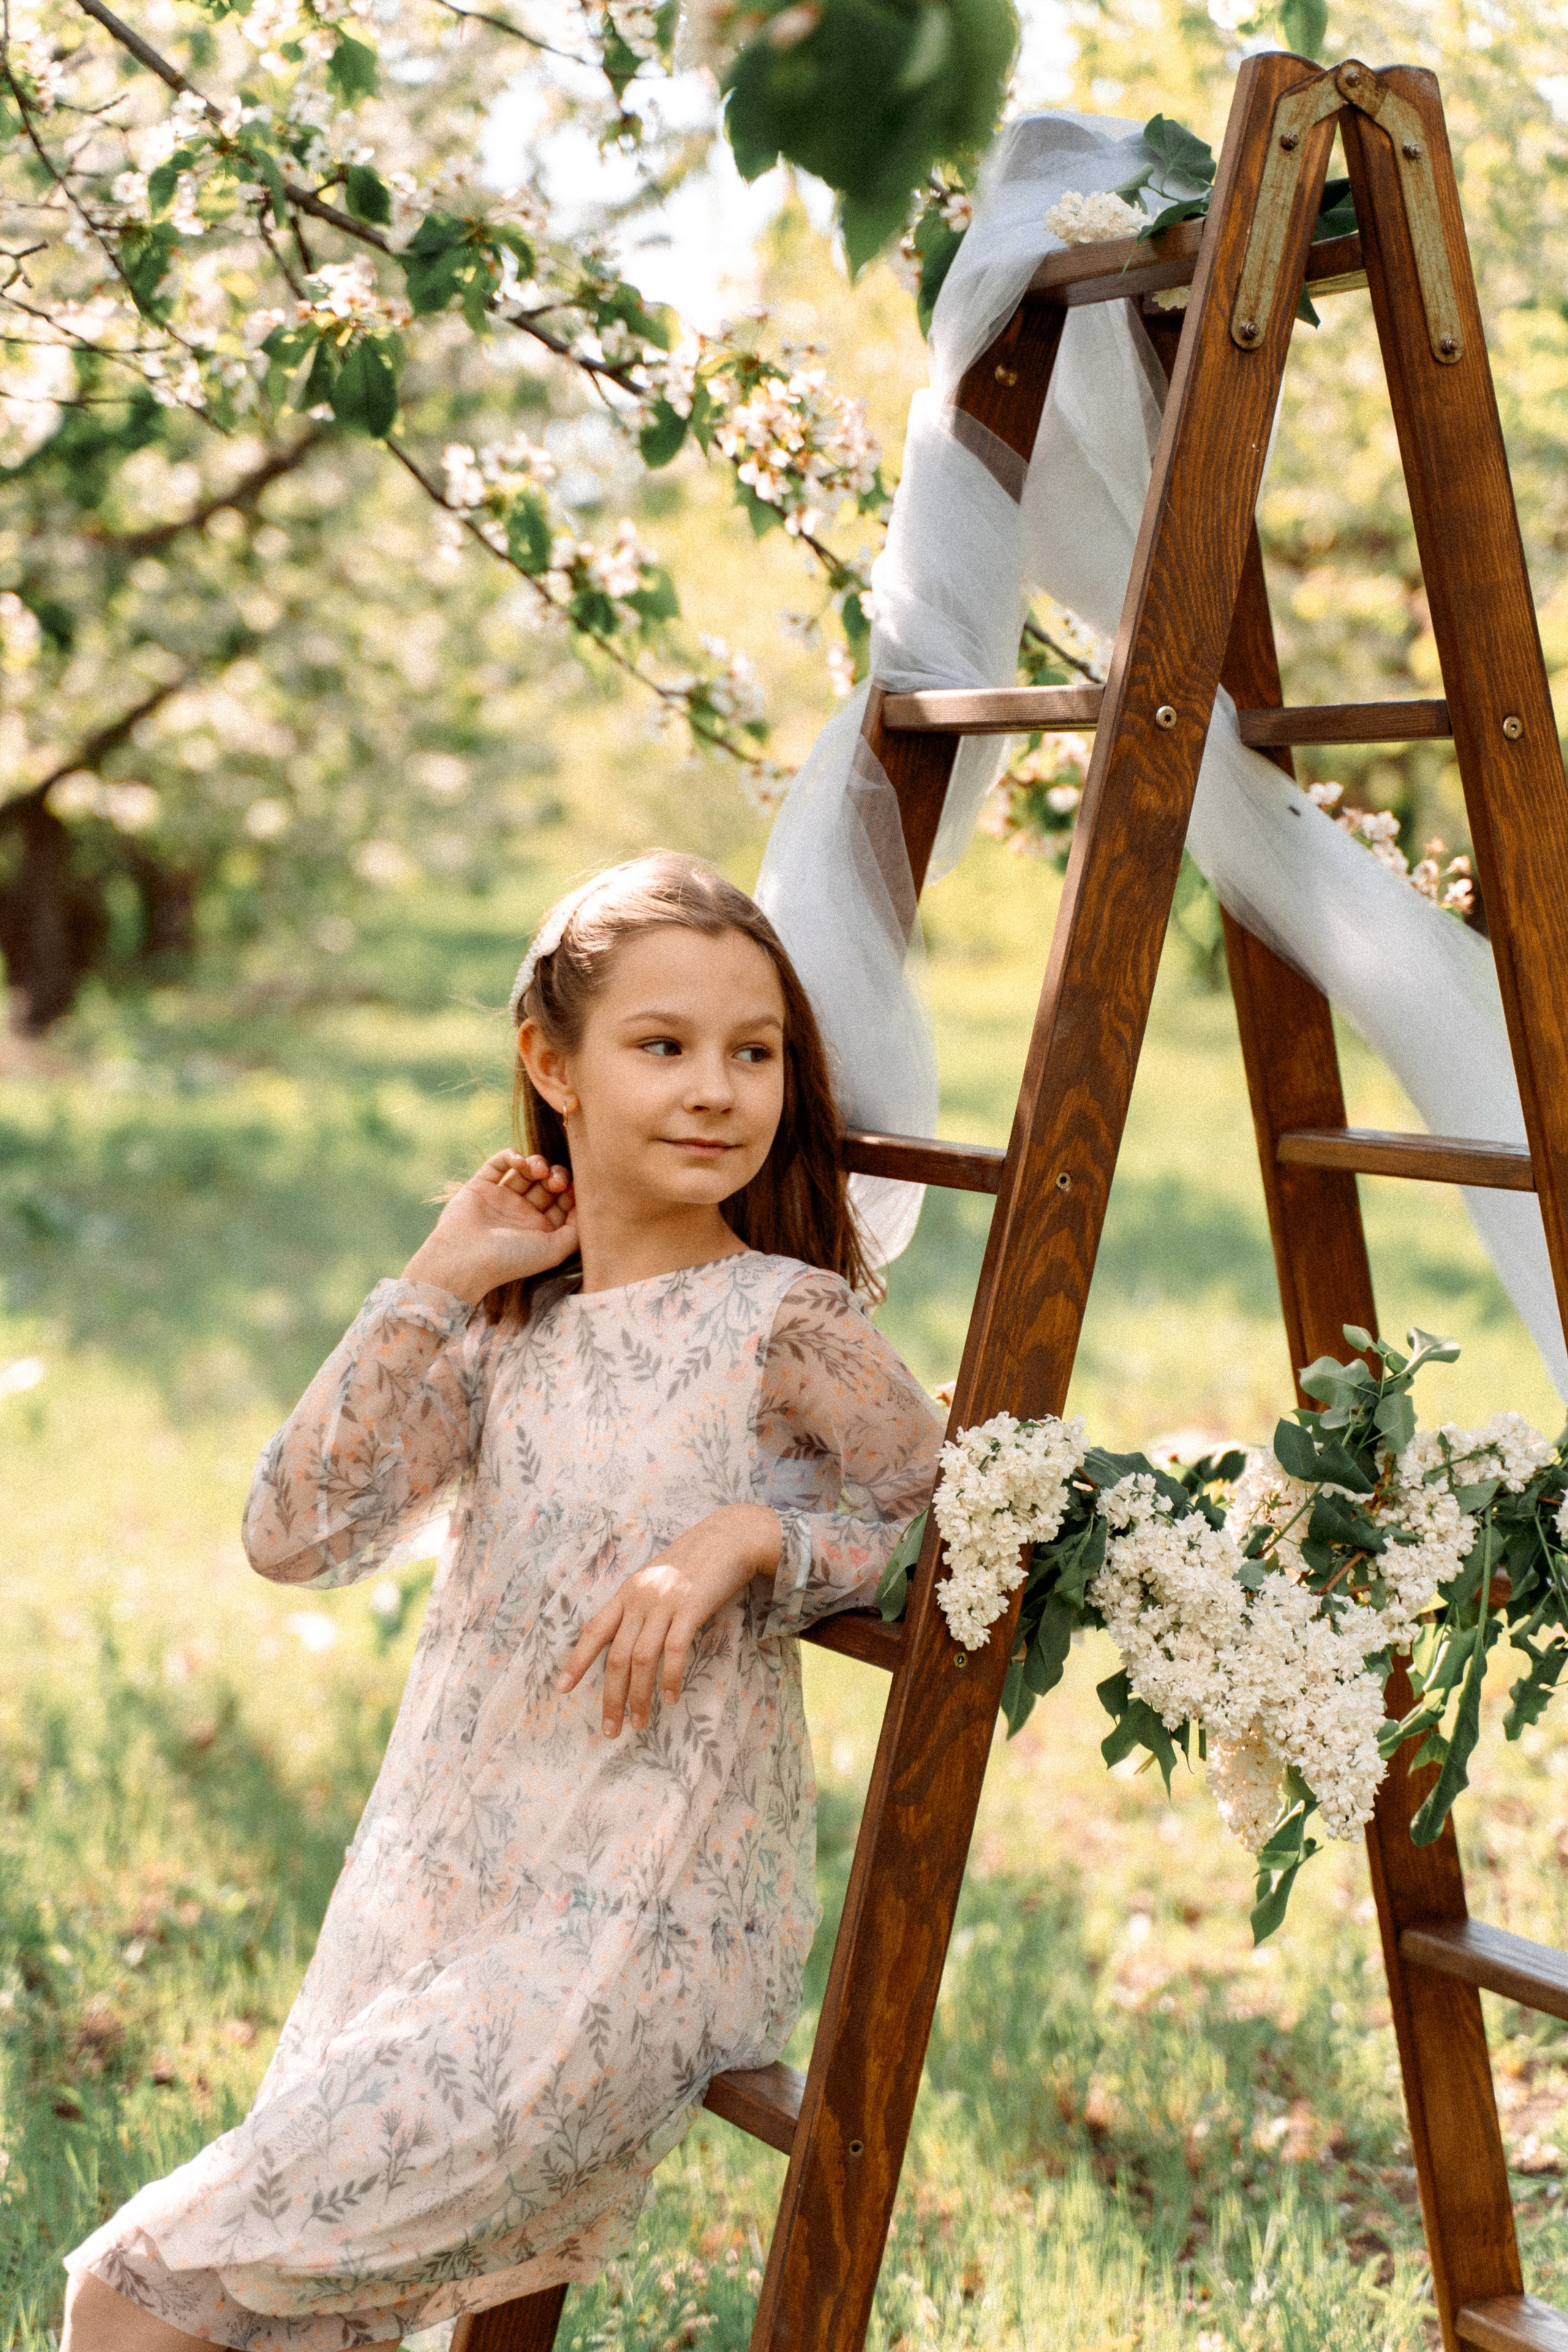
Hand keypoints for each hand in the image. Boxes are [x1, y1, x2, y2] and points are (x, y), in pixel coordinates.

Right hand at [402, 1151, 576, 1304]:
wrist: (464, 1260)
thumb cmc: (512, 1259)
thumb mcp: (555, 1250)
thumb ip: (577, 1230)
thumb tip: (589, 1209)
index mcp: (540, 1230)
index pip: (563, 1202)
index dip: (572, 1191)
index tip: (574, 1188)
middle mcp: (521, 1214)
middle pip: (547, 1184)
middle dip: (555, 1176)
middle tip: (554, 1180)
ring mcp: (500, 1199)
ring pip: (525, 1171)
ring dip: (536, 1164)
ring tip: (536, 1170)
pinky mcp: (479, 1187)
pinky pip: (497, 1163)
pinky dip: (510, 1156)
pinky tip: (519, 1161)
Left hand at [558, 1505, 782, 1736]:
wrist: (729, 1536)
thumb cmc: (693, 1561)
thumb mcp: (654, 1578)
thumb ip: (634, 1605)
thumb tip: (609, 1634)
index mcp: (627, 1592)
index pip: (594, 1631)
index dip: (576, 1662)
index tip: (561, 1689)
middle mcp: (640, 1598)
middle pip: (617, 1656)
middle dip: (611, 1697)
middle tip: (610, 1729)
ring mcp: (665, 1602)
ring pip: (642, 1658)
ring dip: (638, 1696)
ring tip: (639, 1722)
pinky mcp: (691, 1606)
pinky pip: (675, 1649)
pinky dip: (671, 1677)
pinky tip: (671, 1698)